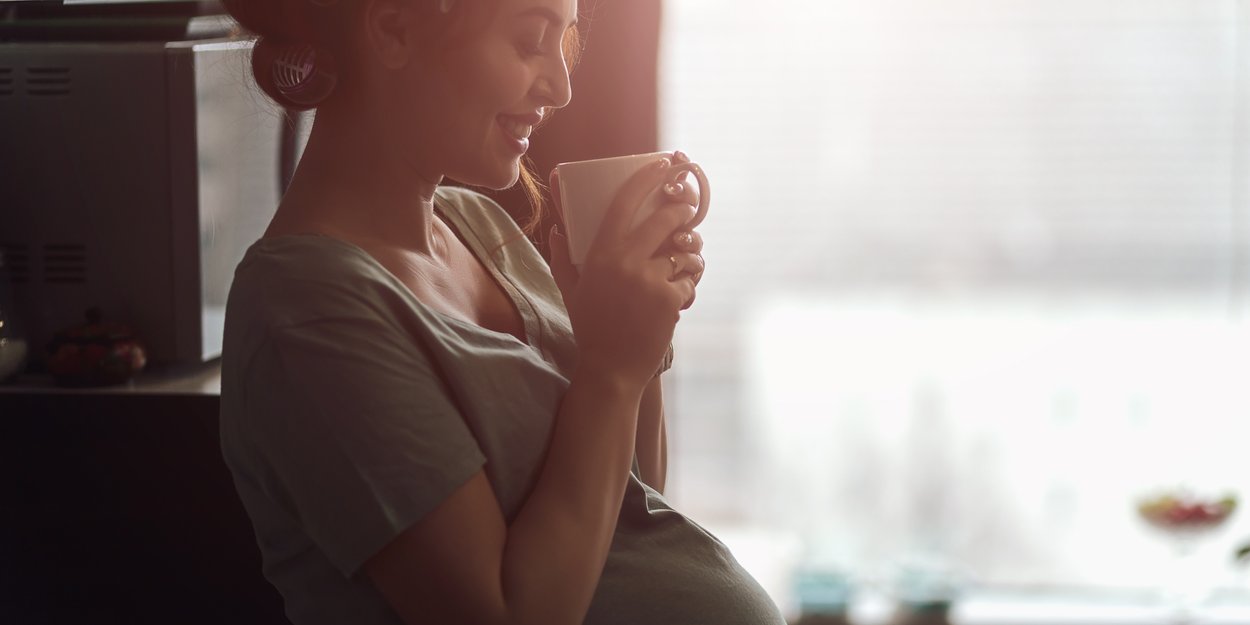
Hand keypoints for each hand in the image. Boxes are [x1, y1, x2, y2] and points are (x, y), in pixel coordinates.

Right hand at [547, 155, 698, 386]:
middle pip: (666, 217)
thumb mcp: (570, 290)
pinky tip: (678, 298)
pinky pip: (691, 278)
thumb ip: (561, 256)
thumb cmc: (590, 327)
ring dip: (691, 254)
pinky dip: (689, 285)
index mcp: (600, 253)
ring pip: (687, 250)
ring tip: (683, 264)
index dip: (648, 177)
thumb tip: (558, 229)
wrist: (610, 369)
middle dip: (683, 209)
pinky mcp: (670, 300)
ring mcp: (650, 280)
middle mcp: (625, 261)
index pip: (626, 201)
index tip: (664, 165)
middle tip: (687, 209)